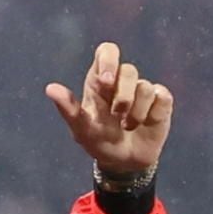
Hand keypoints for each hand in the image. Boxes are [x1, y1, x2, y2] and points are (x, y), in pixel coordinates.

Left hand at [50, 40, 174, 185]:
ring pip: (146, 87)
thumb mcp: (82, 129)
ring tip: (128, 126)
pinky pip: (162, 98)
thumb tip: (50, 88)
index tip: (106, 82)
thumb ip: (68, 109)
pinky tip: (145, 124)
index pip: (107, 51)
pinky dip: (153, 115)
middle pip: (129, 69)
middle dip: (123, 95)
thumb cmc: (99, 142)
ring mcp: (143, 91)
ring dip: (136, 112)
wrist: (124, 163)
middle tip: (117, 114)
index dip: (109, 60)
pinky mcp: (161, 102)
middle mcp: (123, 81)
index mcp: (100, 80)